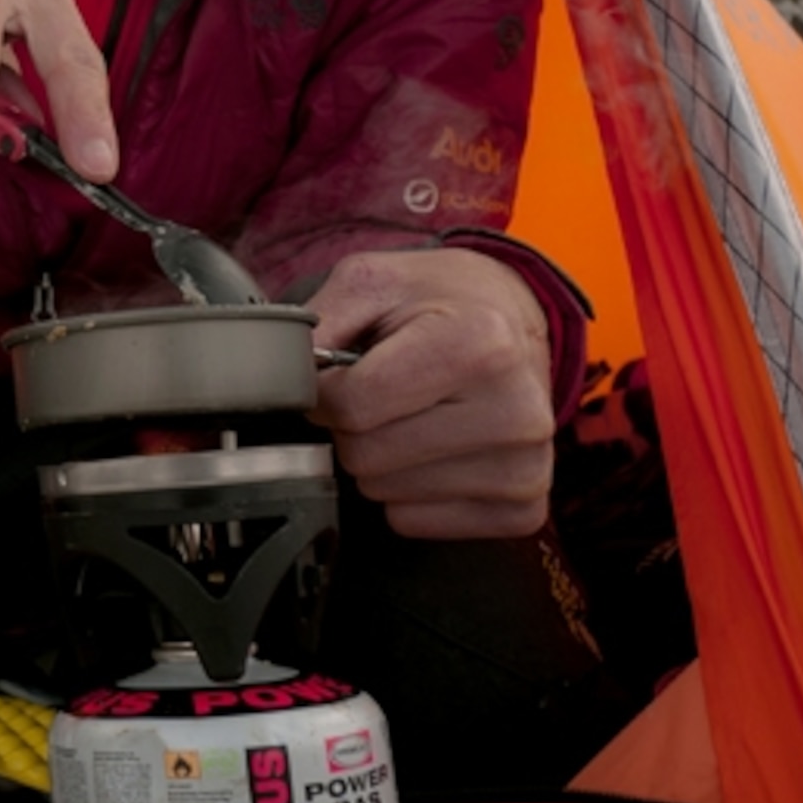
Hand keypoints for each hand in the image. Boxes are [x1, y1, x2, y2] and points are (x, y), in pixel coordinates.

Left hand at [305, 247, 556, 538]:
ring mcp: (524, 465)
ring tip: (416, 413)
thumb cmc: (442, 301)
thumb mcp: (373, 281)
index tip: (347, 371)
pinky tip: (437, 448)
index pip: (353, 405)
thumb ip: (316, 324)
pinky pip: (414, 522)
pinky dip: (408, 492)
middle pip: (366, 456)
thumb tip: (277, 382)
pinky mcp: (522, 506)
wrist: (514, 320)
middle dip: (354, 425)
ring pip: (385, 494)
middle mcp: (514, 409)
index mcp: (479, 342)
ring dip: (381, 458)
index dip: (328, 391)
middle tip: (385, 391)